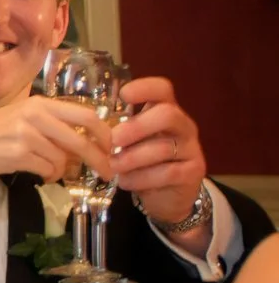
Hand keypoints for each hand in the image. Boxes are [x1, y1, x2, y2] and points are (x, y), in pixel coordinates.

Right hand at [0, 93, 113, 188]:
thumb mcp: (20, 121)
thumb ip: (51, 127)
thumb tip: (84, 144)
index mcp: (38, 103)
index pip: (85, 114)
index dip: (105, 133)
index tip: (111, 148)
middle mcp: (34, 114)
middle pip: (83, 137)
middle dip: (99, 157)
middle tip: (107, 170)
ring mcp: (26, 134)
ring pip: (64, 158)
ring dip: (62, 169)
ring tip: (48, 171)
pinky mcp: (19, 154)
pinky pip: (49, 169)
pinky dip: (48, 176)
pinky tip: (37, 174)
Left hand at [113, 75, 209, 228]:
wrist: (167, 195)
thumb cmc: (142, 160)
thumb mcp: (130, 141)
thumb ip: (118, 129)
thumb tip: (89, 126)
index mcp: (166, 111)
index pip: (163, 89)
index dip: (145, 88)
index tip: (124, 94)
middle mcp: (183, 125)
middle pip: (167, 115)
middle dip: (136, 127)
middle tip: (114, 140)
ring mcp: (192, 148)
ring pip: (163, 148)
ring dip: (132, 158)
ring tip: (113, 166)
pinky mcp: (194, 172)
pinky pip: (167, 173)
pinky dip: (141, 178)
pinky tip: (125, 181)